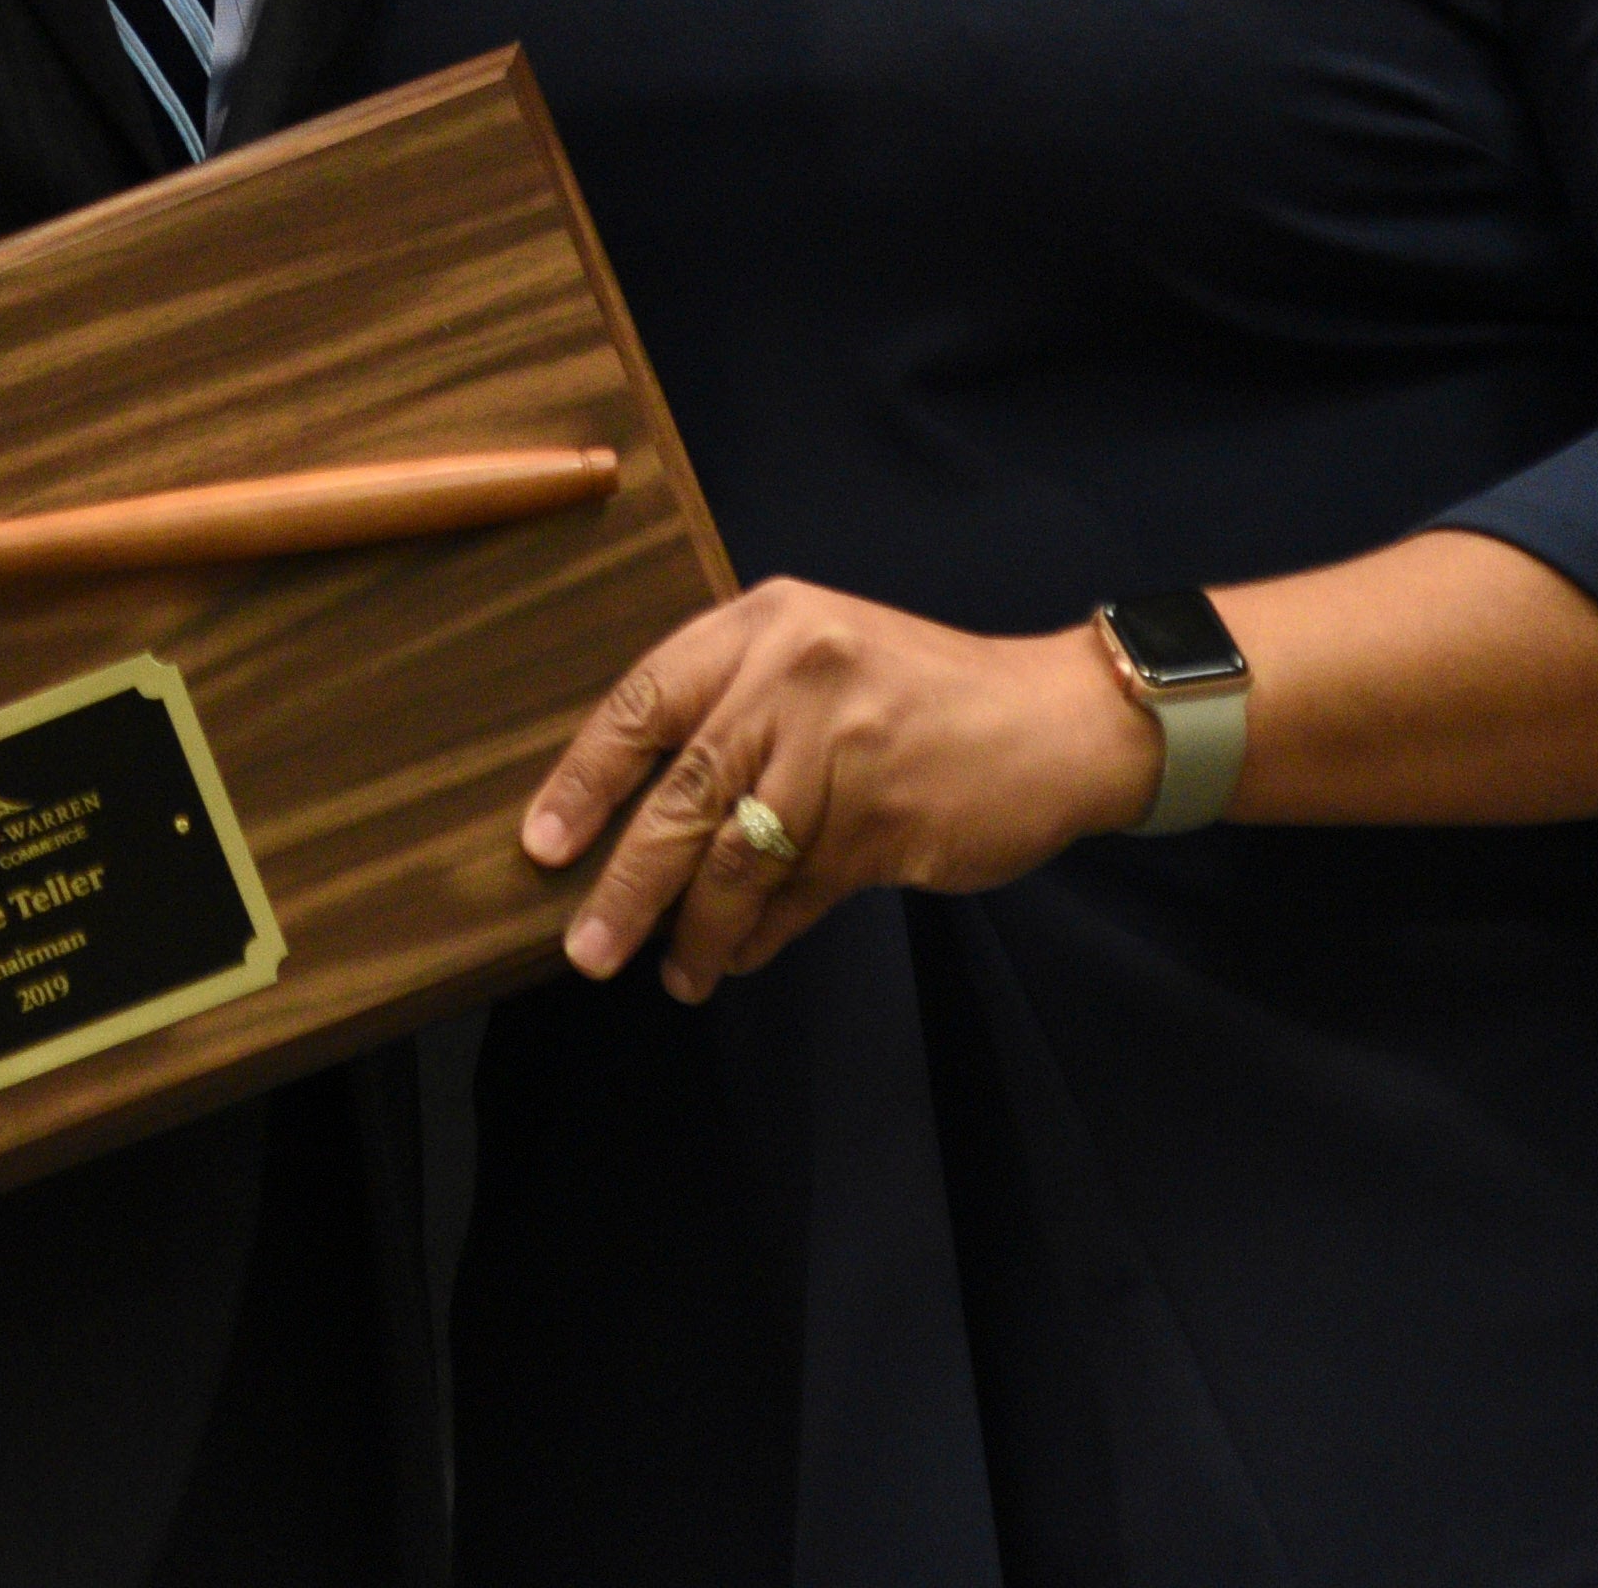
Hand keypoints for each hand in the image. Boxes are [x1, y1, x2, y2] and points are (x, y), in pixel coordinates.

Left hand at [516, 581, 1160, 1001]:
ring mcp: (841, 748)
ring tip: (677, 974)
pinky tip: (738, 958)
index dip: (585, 777)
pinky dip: (761, 933)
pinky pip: (796, 891)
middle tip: (587, 946)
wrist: (1057, 721)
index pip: (644, 699)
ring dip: (697, 929)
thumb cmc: (919, 696)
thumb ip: (735, 715)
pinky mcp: (883, 819)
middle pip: (683, 792)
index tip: (541, 844)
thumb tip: (629, 818)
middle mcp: (795, 675)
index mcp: (764, 624)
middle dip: (627, 880)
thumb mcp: (819, 664)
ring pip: (738, 856)